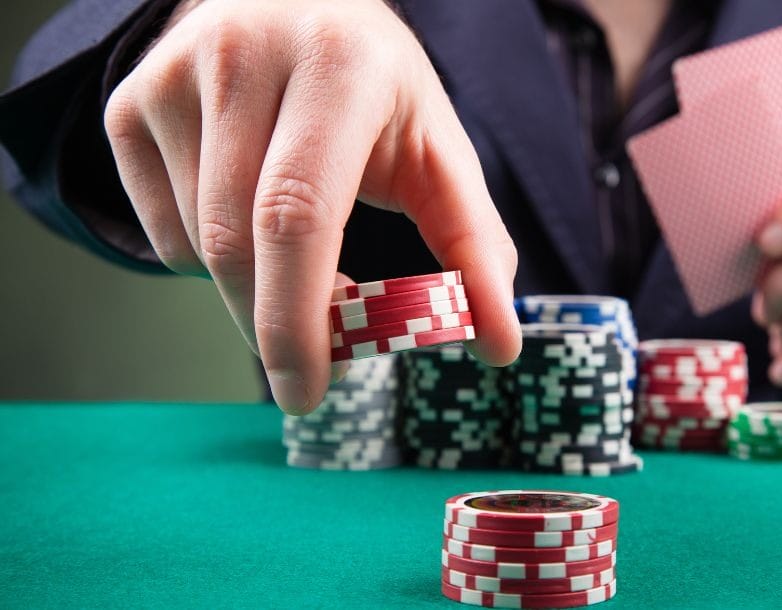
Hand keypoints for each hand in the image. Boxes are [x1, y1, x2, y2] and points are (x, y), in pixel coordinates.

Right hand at [104, 0, 520, 413]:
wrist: (295, 5)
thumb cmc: (376, 88)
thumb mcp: (438, 151)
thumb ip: (476, 246)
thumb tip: (500, 345)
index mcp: (338, 69)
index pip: (298, 213)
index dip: (297, 317)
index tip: (309, 390)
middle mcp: (244, 58)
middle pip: (236, 242)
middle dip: (272, 326)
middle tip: (310, 370)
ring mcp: (174, 77)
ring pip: (197, 246)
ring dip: (252, 290)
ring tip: (299, 262)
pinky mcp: (130, 102)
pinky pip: (162, 233)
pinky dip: (209, 262)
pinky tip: (248, 220)